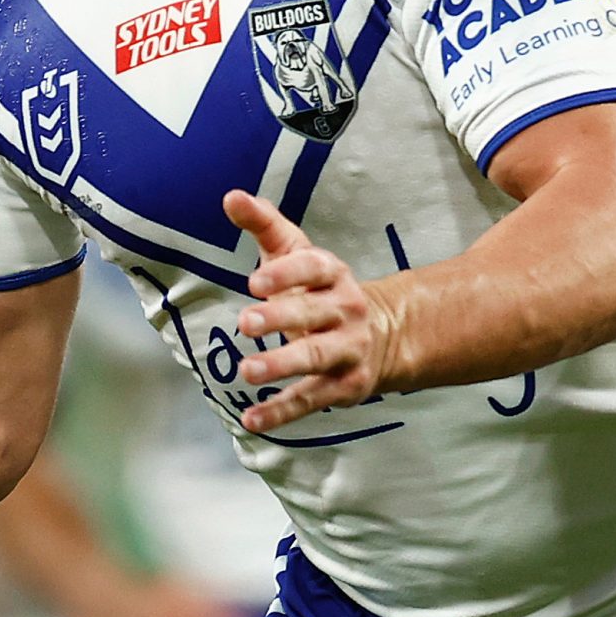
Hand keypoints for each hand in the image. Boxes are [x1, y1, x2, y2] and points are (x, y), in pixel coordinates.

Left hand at [223, 190, 401, 431]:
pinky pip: (311, 399)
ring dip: (281, 365)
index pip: (313, 268)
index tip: (256, 280)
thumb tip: (231, 196)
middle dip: (280, 318)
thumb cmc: (319, 288)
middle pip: (312, 314)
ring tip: (247, 372)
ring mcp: (346, 350)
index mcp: (332, 274)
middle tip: (245, 323)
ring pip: (314, 358)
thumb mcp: (296, 252)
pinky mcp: (344, 385)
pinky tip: (252, 420)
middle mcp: (344, 310)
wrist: (384, 333)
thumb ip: (264, 225)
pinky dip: (281, 412)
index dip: (287, 273)